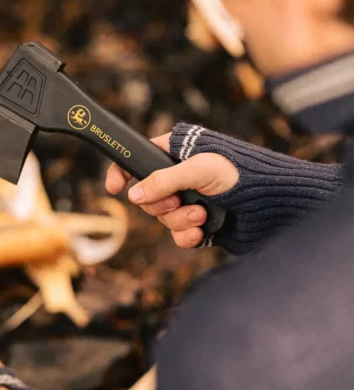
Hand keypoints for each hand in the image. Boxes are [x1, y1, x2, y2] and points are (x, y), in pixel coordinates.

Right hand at [106, 133, 238, 247]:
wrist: (274, 204)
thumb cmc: (241, 174)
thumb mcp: (198, 170)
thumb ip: (162, 181)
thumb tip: (133, 195)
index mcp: (176, 154)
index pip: (138, 160)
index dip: (123, 172)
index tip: (114, 187)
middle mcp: (179, 178)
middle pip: (148, 196)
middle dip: (163, 204)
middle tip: (179, 200)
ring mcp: (189, 201)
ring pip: (164, 218)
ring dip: (180, 219)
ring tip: (202, 214)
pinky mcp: (199, 224)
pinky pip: (179, 235)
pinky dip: (188, 236)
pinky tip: (203, 231)